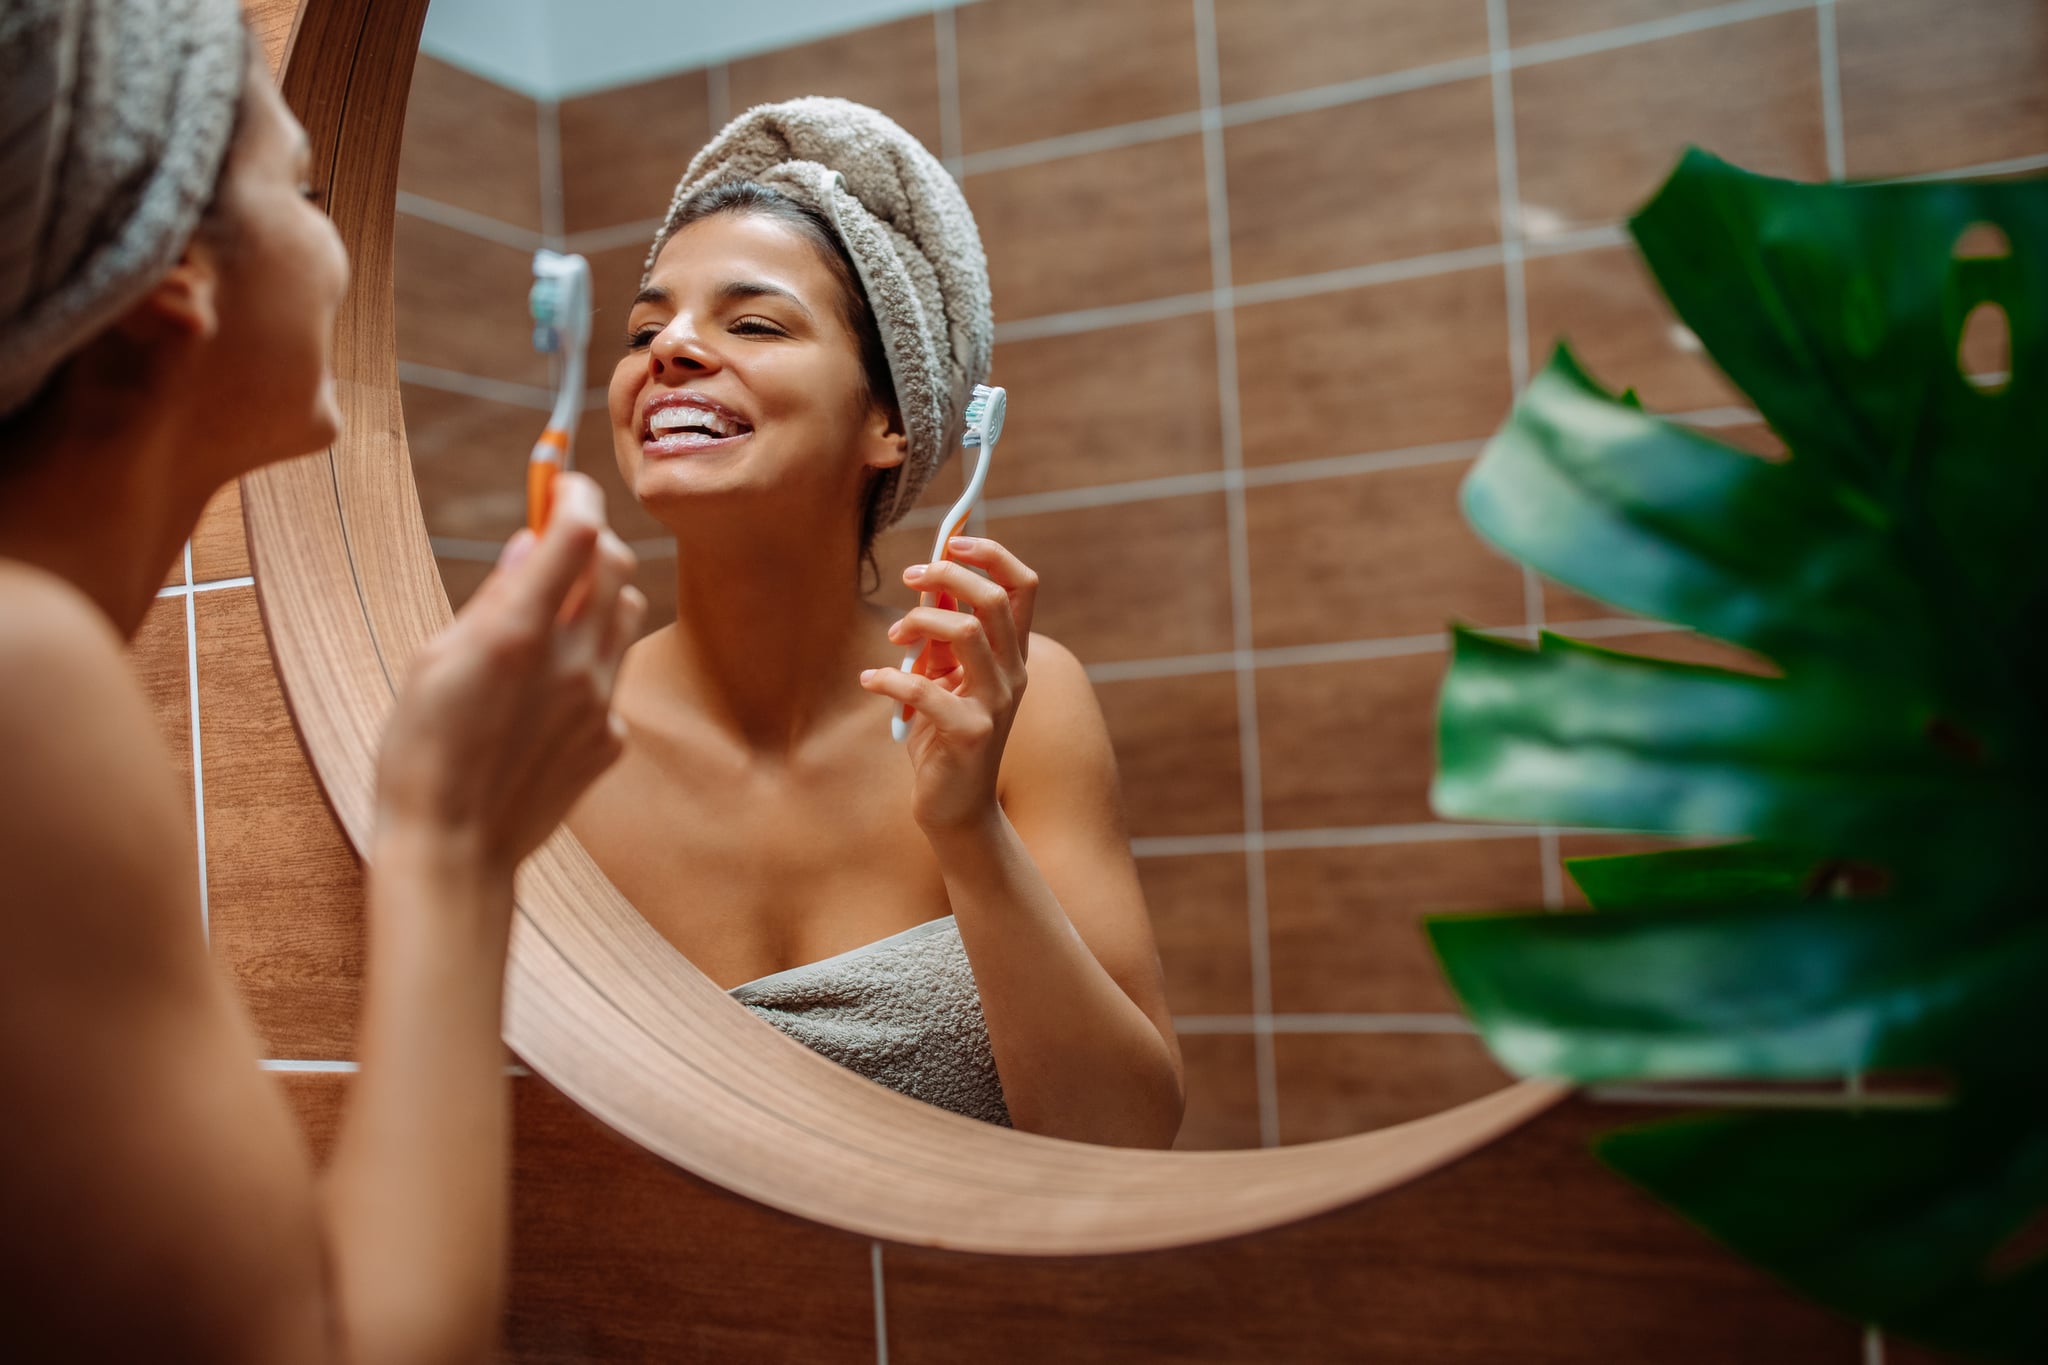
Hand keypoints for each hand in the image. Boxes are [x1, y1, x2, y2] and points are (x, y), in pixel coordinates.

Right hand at [375, 473, 645, 880]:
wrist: (455, 849)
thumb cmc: (422, 751)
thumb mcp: (433, 660)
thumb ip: (493, 599)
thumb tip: (529, 545)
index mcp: (520, 632)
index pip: (577, 531)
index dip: (574, 494)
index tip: (564, 483)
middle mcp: (574, 660)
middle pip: (616, 565)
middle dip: (590, 540)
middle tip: (559, 542)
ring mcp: (599, 702)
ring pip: (628, 616)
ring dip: (600, 598)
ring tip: (555, 615)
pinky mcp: (609, 738)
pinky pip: (614, 678)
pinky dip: (590, 665)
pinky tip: (546, 693)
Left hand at [859, 536, 1038, 831]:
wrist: (955, 807)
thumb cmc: (944, 737)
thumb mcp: (945, 677)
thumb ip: (941, 636)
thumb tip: (926, 580)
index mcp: (1012, 655)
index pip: (1023, 586)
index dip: (992, 555)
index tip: (954, 541)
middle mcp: (1013, 674)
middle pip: (994, 599)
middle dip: (948, 576)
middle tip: (910, 577)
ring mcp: (996, 704)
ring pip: (965, 632)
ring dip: (918, 622)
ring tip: (893, 640)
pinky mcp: (970, 733)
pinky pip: (925, 688)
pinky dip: (888, 678)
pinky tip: (870, 681)